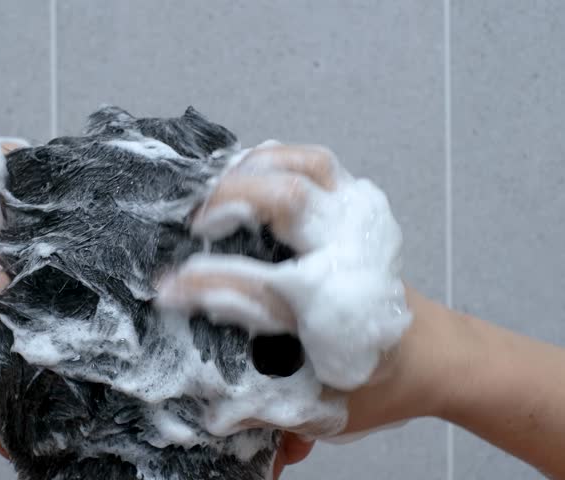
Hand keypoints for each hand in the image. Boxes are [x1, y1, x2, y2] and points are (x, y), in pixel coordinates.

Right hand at [156, 141, 417, 447]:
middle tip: (196, 223)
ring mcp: (354, 227)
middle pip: (288, 202)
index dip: (200, 283)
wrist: (435, 357)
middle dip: (229, 200)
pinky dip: (280, 157)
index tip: (166, 289)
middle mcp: (344, 258)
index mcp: (330, 311)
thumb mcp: (325, 411)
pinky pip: (319, 165)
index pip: (253, 285)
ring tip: (218, 184)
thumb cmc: (380, 383)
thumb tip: (212, 413)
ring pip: (307, 168)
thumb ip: (268, 409)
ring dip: (255, 167)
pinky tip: (252, 168)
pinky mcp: (358, 213)